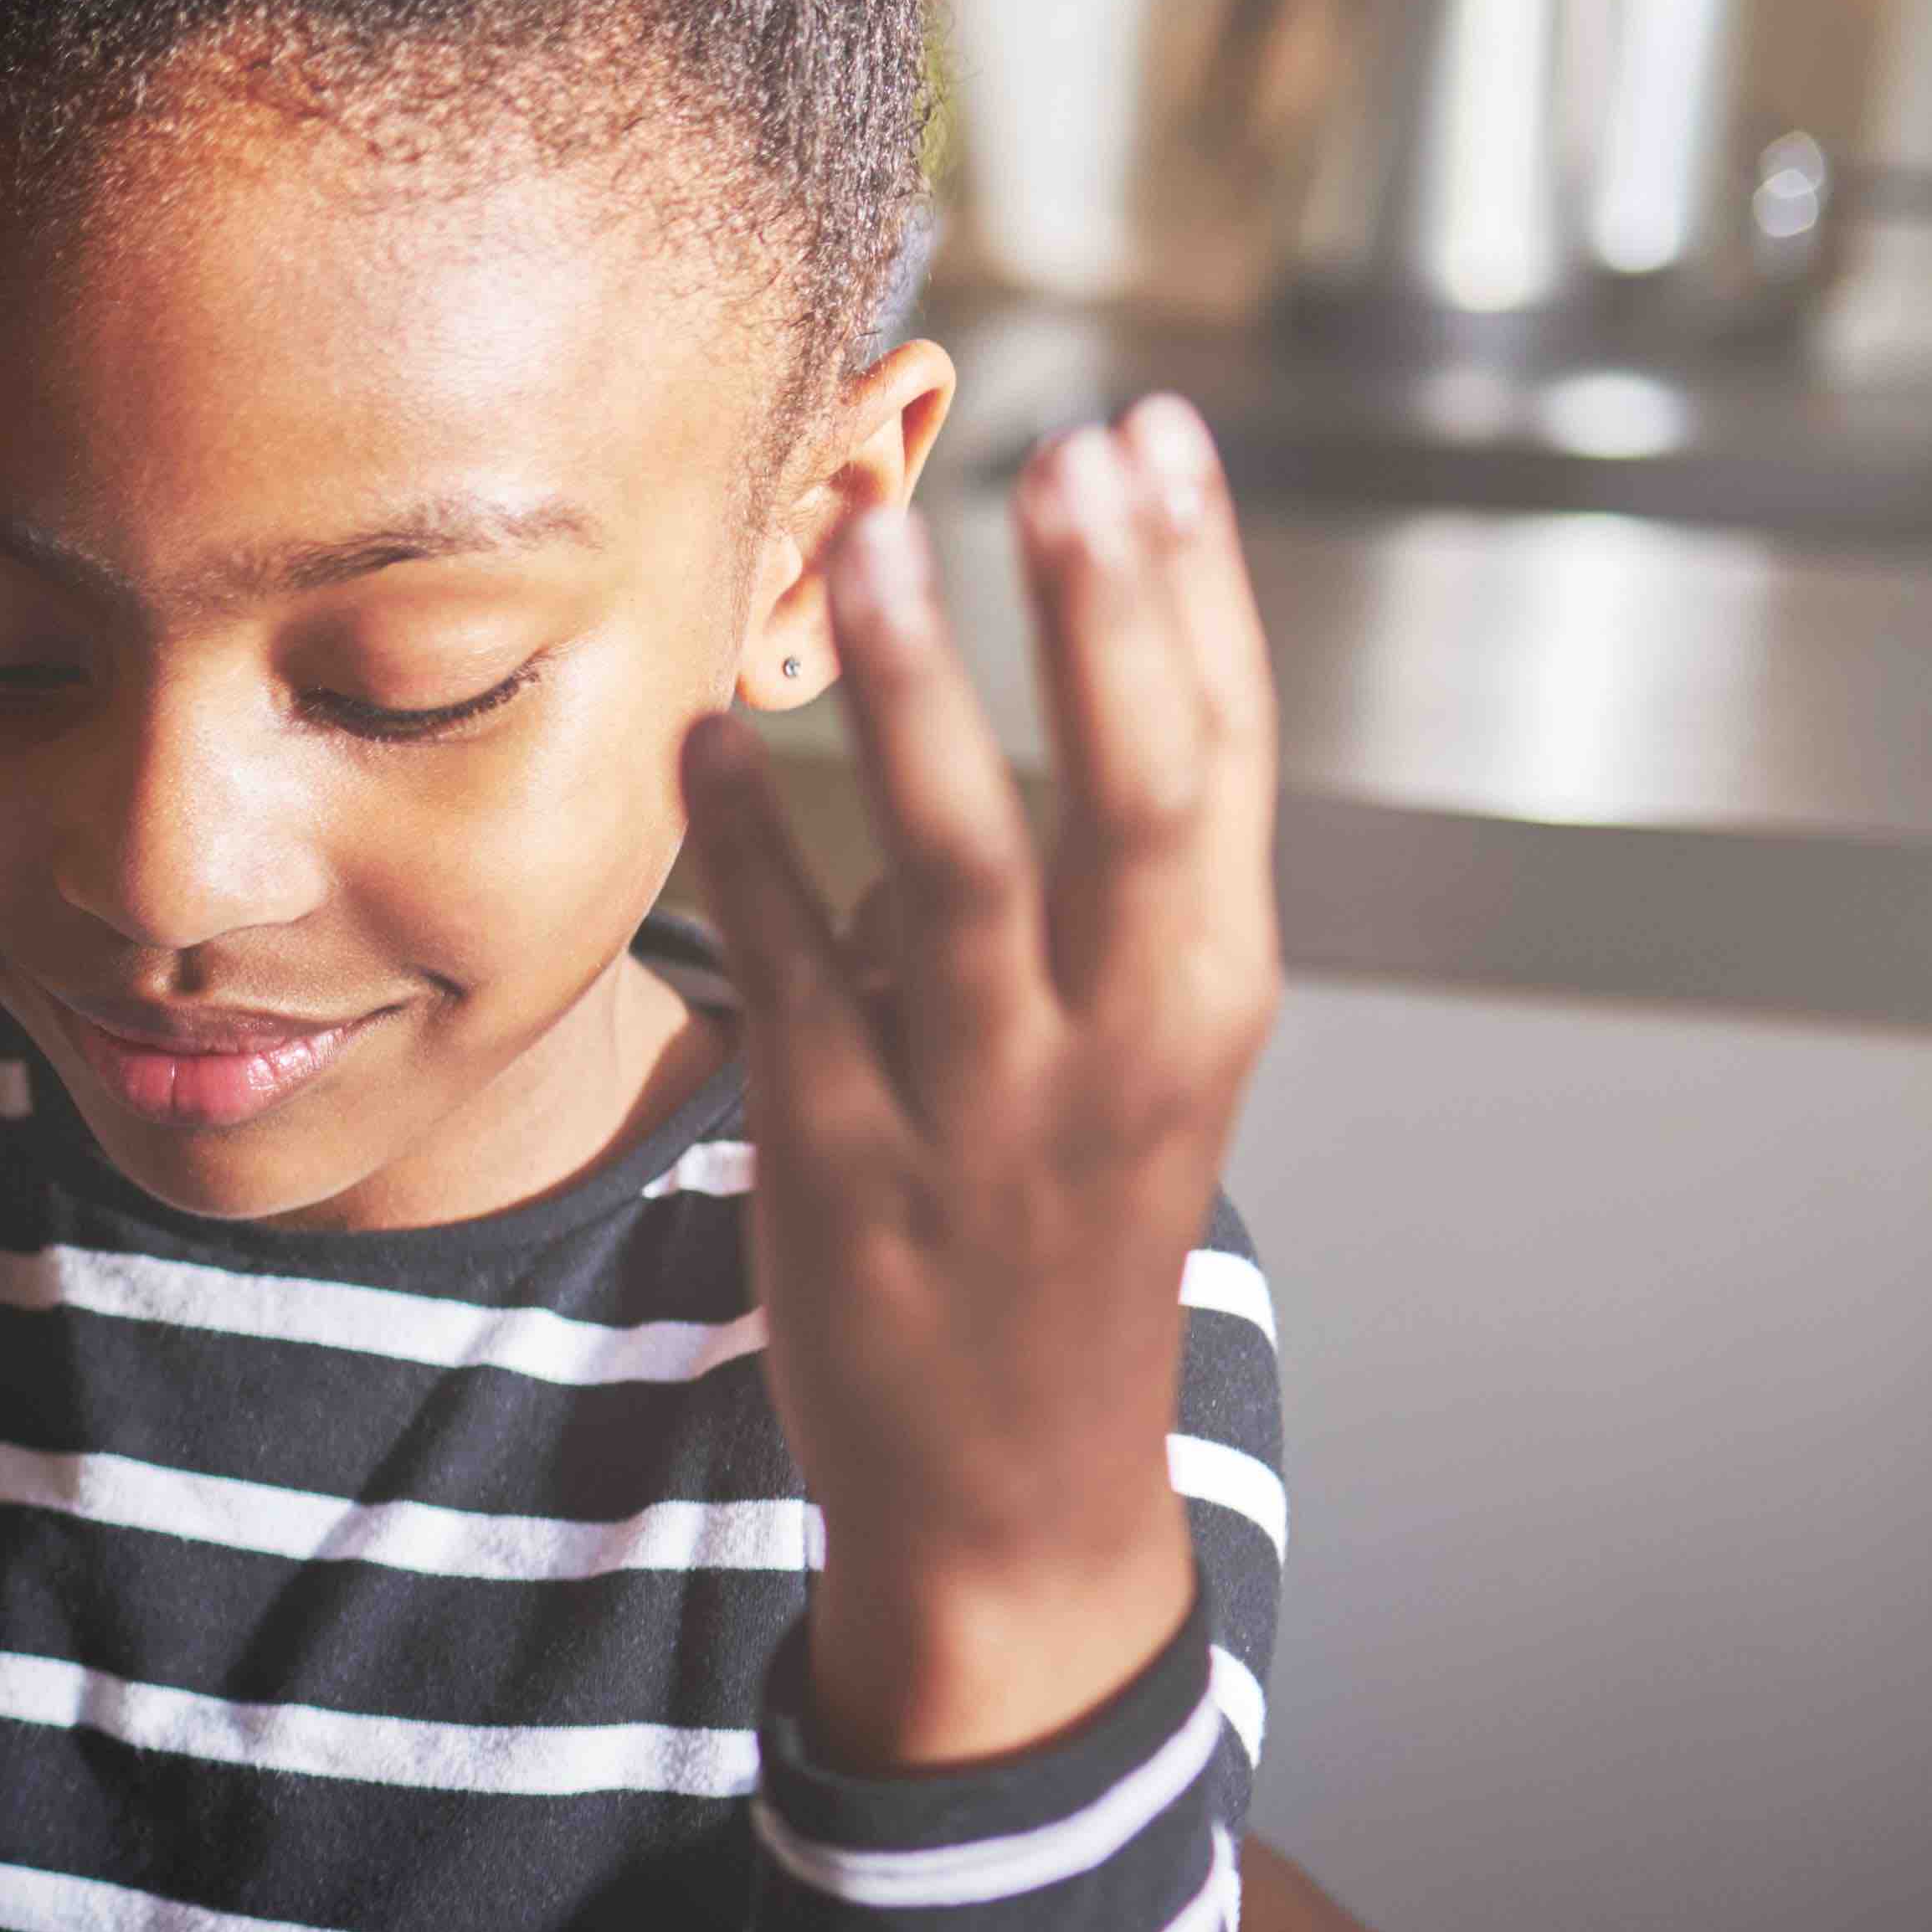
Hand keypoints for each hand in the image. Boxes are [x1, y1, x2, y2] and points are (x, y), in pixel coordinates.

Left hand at [684, 404, 1282, 1772]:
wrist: (1014, 1495)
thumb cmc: (1066, 1225)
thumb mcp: (1135, 1050)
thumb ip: (1098, 883)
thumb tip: (1028, 666)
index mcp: (1210, 999)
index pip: (1223, 757)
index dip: (1192, 591)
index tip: (1153, 436)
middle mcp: (1121, 1049)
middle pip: (1128, 796)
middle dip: (1101, 619)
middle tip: (1057, 450)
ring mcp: (981, 1113)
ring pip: (958, 875)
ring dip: (915, 698)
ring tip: (870, 540)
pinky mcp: (838, 1166)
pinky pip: (792, 977)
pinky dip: (752, 849)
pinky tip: (708, 729)